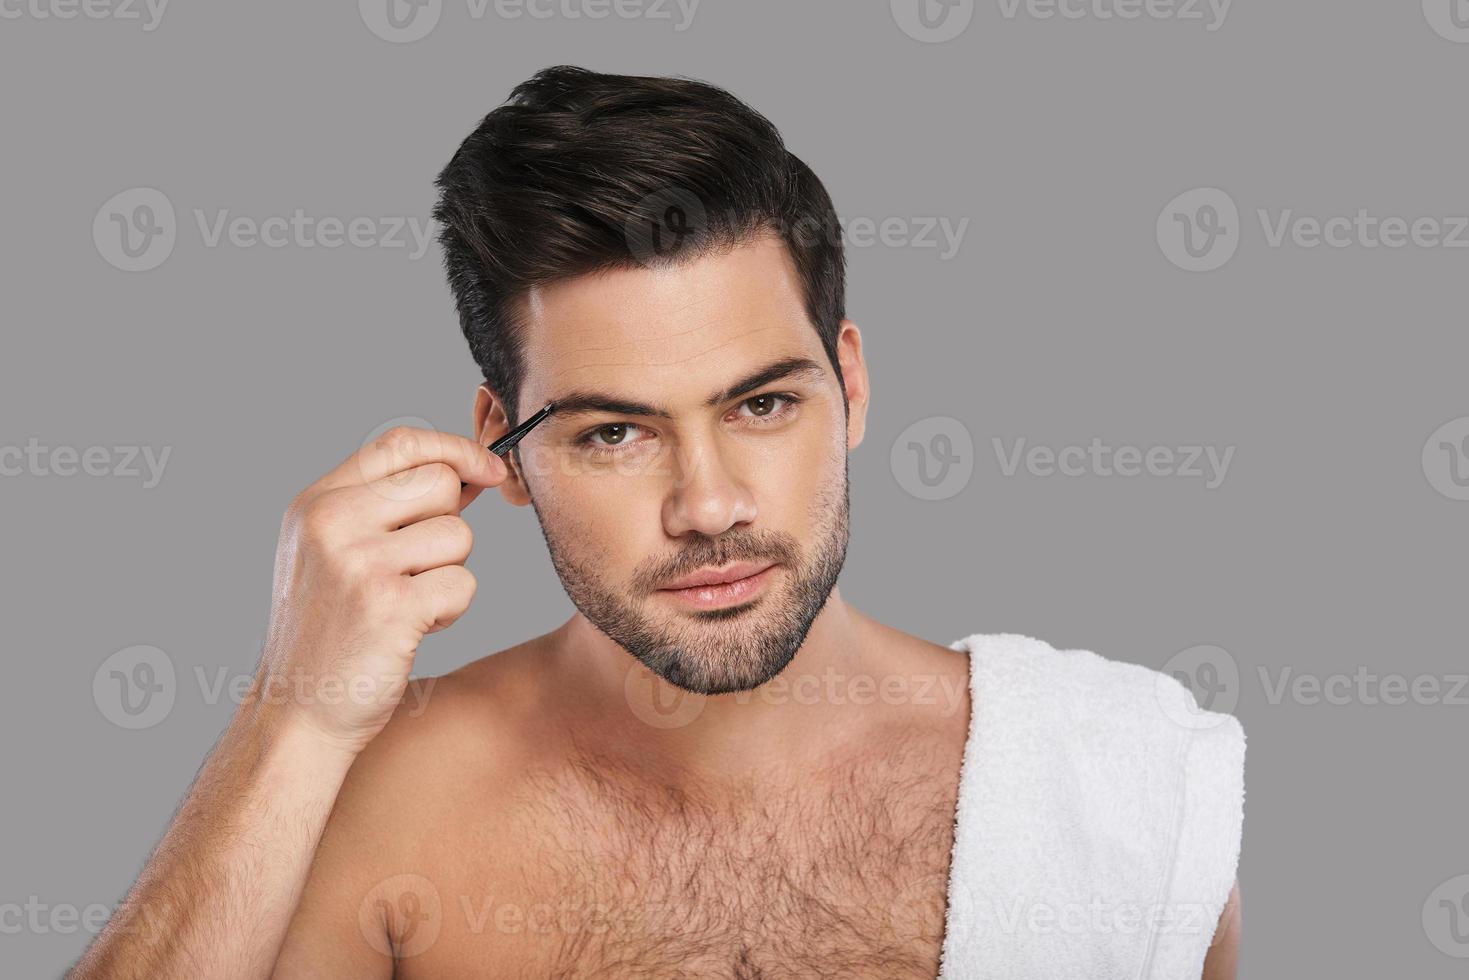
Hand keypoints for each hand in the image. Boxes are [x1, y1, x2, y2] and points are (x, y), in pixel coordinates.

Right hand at [254, 426, 506, 753]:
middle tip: (419, 568)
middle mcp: (332, 522)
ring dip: (449, 573)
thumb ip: (391, 506)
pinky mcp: (390, 606)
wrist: (298, 711)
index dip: (455, 449)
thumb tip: (470, 471)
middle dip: (450, 524)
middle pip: (440, 484)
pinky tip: (414, 628)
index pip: (401, 442)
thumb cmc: (330, 631)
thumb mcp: (336, 552)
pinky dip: (451, 610)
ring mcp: (359, 563)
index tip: (487, 469)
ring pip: (459, 536)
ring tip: (408, 603)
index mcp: (317, 502)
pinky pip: (463, 584)